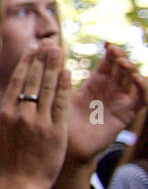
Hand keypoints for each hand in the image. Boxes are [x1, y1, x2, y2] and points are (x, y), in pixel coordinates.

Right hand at [0, 47, 69, 188]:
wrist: (22, 182)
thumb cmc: (5, 160)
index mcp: (6, 114)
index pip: (18, 82)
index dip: (26, 64)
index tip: (33, 50)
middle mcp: (22, 115)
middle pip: (34, 81)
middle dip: (42, 60)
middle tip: (49, 44)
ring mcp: (40, 122)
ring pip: (48, 88)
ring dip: (54, 67)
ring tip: (58, 51)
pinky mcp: (56, 130)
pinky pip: (61, 104)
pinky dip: (64, 87)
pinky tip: (67, 73)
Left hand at [67, 43, 146, 165]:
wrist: (65, 145)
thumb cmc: (60, 119)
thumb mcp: (60, 92)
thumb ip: (58, 73)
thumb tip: (49, 47)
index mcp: (97, 83)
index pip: (110, 62)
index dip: (112, 51)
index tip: (107, 43)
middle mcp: (111, 90)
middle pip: (124, 68)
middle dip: (122, 58)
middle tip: (114, 52)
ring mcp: (120, 101)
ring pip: (135, 80)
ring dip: (132, 70)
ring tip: (123, 64)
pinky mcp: (126, 115)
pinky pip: (142, 99)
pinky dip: (143, 87)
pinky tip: (136, 79)